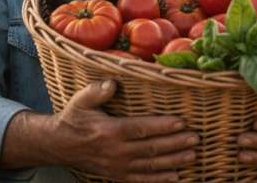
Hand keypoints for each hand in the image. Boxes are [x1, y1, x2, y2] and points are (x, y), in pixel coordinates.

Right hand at [49, 79, 198, 181]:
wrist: (60, 146)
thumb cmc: (74, 118)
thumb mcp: (81, 100)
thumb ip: (97, 91)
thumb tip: (113, 82)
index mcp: (109, 131)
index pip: (140, 129)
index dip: (162, 126)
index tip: (181, 122)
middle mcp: (116, 151)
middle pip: (151, 148)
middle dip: (175, 144)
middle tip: (196, 138)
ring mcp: (118, 166)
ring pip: (151, 165)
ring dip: (174, 161)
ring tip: (192, 156)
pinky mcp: (118, 175)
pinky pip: (142, 180)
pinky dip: (160, 179)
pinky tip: (176, 176)